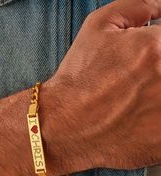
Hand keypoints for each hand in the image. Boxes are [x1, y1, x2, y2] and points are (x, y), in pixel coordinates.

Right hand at [42, 0, 160, 172]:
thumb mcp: (96, 28)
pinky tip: (137, 117)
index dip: (157, 52)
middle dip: (155, 73)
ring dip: (154, 96)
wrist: (64, 123)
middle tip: (137, 83)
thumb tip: (157, 7)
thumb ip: (135, 7)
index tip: (149, 61)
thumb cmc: (77, 82)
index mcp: (155, 49)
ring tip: (133, 99)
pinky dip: (153, 118)